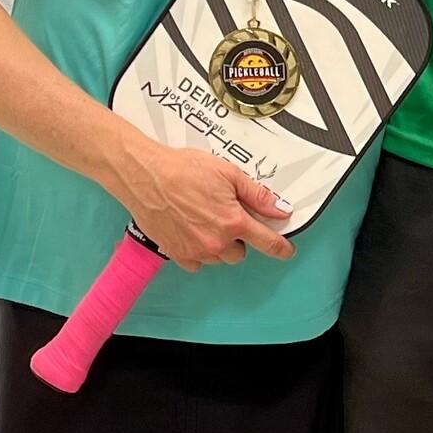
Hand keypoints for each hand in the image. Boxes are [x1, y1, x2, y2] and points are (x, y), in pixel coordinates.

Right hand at [107, 137, 294, 272]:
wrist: (146, 176)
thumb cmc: (183, 170)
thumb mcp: (228, 174)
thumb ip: (257, 195)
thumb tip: (280, 209)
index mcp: (233, 221)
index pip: (267, 242)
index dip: (281, 248)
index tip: (286, 250)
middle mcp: (216, 242)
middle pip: (240, 253)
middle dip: (239, 238)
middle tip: (226, 218)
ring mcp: (195, 251)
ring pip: (218, 258)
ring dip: (218, 245)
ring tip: (205, 220)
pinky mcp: (176, 254)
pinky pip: (196, 263)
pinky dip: (198, 252)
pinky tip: (192, 232)